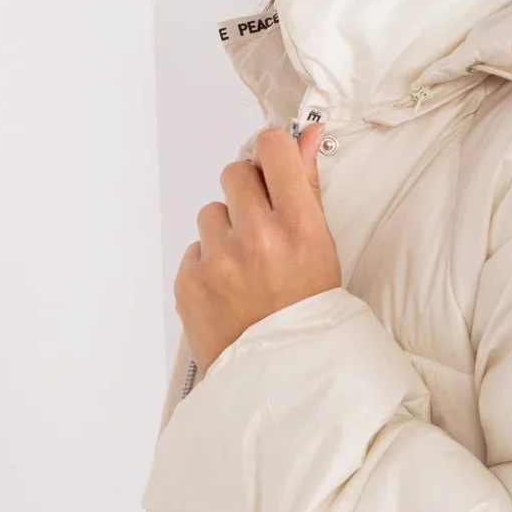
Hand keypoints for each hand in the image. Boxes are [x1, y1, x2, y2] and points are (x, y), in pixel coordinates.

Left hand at [174, 123, 341, 375]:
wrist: (283, 377)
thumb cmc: (309, 313)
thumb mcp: (323, 249)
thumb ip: (307, 187)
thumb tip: (304, 134)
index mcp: (299, 227)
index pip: (272, 149)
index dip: (270, 154)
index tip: (272, 168)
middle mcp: (257, 238)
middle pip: (234, 173)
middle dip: (245, 193)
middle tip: (259, 226)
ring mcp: (218, 261)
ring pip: (211, 214)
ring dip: (225, 232)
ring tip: (245, 269)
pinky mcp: (189, 282)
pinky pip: (194, 251)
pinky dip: (208, 265)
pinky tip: (229, 291)